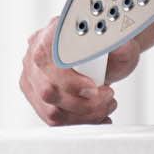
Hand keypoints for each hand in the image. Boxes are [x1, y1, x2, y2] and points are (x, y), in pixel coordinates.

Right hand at [20, 17, 143, 126]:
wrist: (109, 54)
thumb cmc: (111, 45)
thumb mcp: (120, 39)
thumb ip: (116, 41)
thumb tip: (113, 44)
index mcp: (51, 32)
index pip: (47, 60)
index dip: (69, 81)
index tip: (94, 89)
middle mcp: (35, 53)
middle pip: (47, 91)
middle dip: (83, 103)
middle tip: (106, 96)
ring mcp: (33, 76)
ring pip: (51, 110)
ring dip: (85, 114)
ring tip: (105, 105)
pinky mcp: (36, 96)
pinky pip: (54, 119)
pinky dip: (80, 121)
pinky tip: (97, 115)